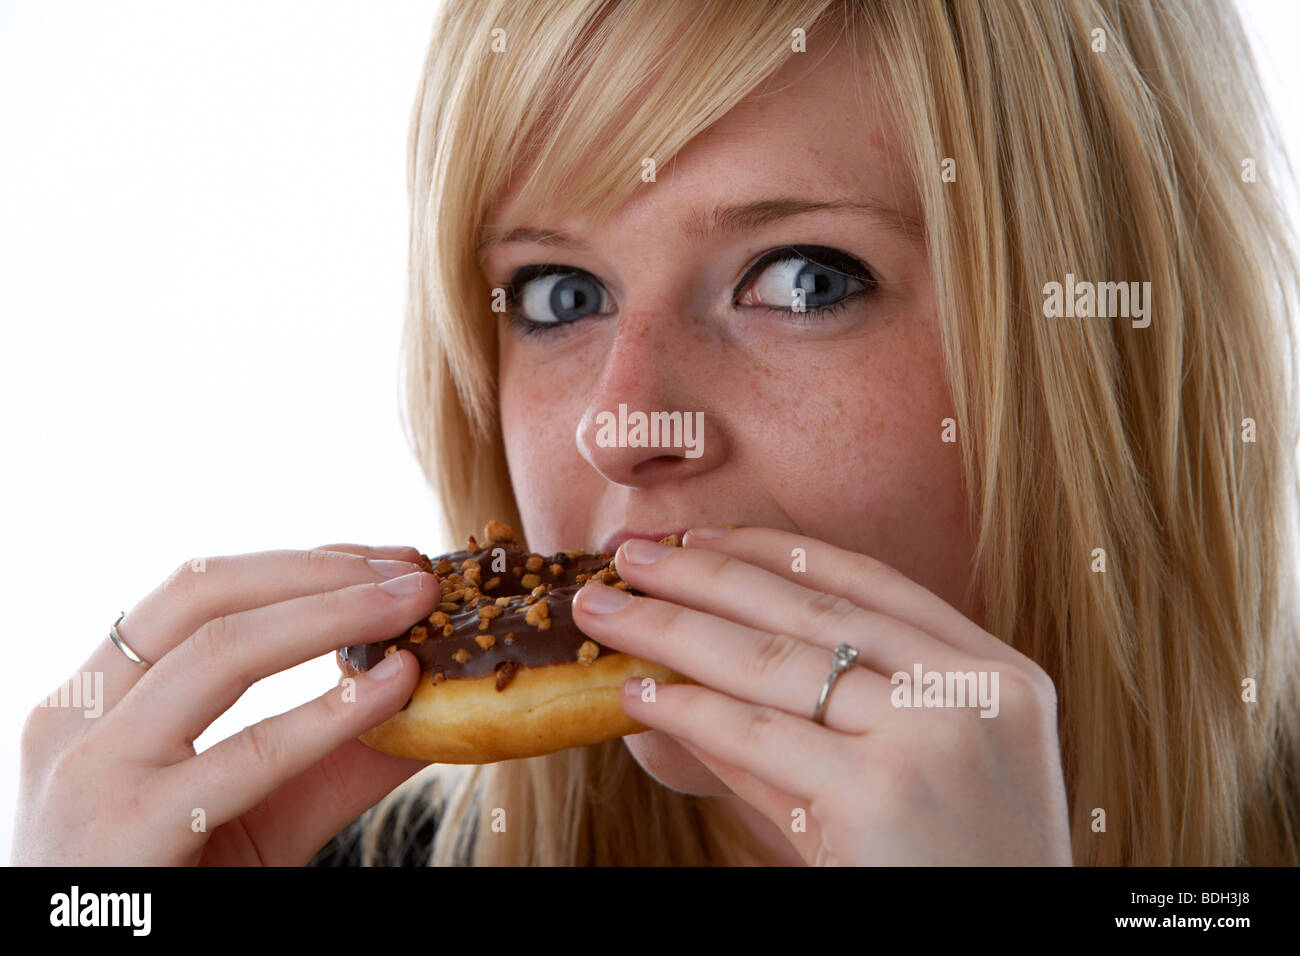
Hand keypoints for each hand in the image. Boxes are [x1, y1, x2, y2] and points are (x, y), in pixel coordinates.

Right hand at [14, 545, 439, 864]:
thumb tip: (431, 699)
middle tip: (411, 572)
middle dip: (320, 571)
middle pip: (203, 593)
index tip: (385, 559)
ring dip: (333, 612)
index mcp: (98, 699)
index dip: (301, 564)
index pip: (199, 592)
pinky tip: (395, 685)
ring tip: (413, 605)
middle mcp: (80, 721)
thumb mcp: (258, 814)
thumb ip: (335, 757)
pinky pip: (248, 754)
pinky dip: (332, 709)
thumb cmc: (174, 892)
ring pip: (219, 649)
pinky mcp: (128, 834)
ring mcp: (93, 774)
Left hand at [572, 526, 1071, 864]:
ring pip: (771, 661)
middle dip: (705, 574)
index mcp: (998, 674)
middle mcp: (971, 692)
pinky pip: (755, 736)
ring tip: (605, 611)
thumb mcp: (932, 770)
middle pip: (810, 609)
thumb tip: (712, 663)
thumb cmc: (957, 873)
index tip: (701, 534)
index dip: (773, 551)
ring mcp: (928, 738)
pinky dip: (686, 709)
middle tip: (630, 556)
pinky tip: (638, 694)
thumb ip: (844, 713)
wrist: (1011, 953)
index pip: (869, 582)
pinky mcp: (877, 796)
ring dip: (673, 630)